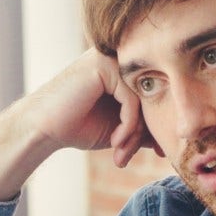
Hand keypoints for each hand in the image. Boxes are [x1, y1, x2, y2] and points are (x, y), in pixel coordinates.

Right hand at [0, 51, 165, 200]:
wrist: (42, 129)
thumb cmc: (76, 127)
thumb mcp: (120, 128)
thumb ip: (144, 125)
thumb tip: (173, 132)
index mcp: (123, 70)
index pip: (153, 96)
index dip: (155, 126)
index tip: (159, 153)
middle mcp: (118, 58)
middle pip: (150, 97)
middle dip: (145, 134)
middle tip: (133, 157)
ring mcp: (110, 58)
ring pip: (142, 100)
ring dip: (134, 134)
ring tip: (121, 154)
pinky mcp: (103, 65)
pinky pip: (131, 99)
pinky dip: (128, 126)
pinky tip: (115, 142)